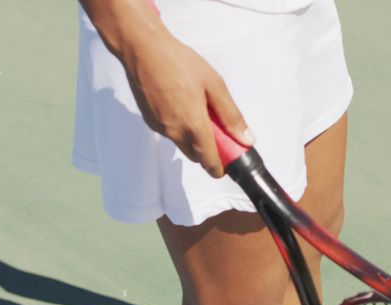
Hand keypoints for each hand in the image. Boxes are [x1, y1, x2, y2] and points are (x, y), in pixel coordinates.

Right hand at [124, 33, 252, 176]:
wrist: (144, 50)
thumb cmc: (180, 63)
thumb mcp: (214, 86)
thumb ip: (231, 116)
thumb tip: (246, 139)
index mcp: (193, 126)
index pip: (209, 162)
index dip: (220, 168)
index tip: (228, 163)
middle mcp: (175, 133)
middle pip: (196, 156)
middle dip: (208, 150)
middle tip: (217, 128)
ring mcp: (160, 128)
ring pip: (182, 143)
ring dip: (193, 136)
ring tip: (197, 107)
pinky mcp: (150, 120)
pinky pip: (170, 131)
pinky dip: (179, 125)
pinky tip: (180, 102)